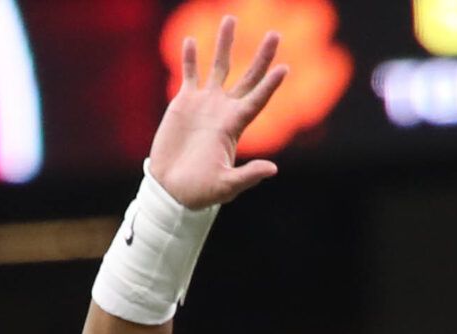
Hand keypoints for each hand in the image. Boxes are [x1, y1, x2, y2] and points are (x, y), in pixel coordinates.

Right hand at [149, 17, 289, 209]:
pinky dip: (190, 58)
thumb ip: (247, 176)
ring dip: (224, 43)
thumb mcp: (225, 186)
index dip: (270, 85)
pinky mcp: (183, 103)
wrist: (171, 188)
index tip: (285, 68)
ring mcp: (204, 104)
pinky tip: (192, 40)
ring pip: (218, 67)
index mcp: (235, 126)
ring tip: (230, 18)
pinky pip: (189, 74)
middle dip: (261, 56)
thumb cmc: (200, 192)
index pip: (258, 100)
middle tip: (275, 33)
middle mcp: (223, 110)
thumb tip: (272, 169)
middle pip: (247, 77)